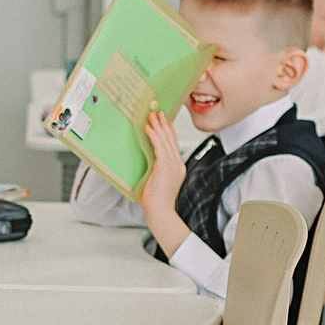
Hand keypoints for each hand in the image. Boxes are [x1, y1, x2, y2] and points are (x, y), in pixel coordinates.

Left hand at [138, 107, 190, 255]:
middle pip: (171, 139)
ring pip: (165, 140)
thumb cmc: (157, 202)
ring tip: (153, 115)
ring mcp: (173, 165)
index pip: (174, 145)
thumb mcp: (158, 182)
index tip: (165, 121)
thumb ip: (156, 170)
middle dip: (164, 124)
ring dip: (158, 126)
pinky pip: (159, 146)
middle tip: (159, 112)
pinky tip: (148, 127)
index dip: (169, 132)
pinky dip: (153, 135)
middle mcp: (177, 164)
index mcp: (177, 168)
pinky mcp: (165, 166)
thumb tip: (148, 163)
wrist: (161, 212)